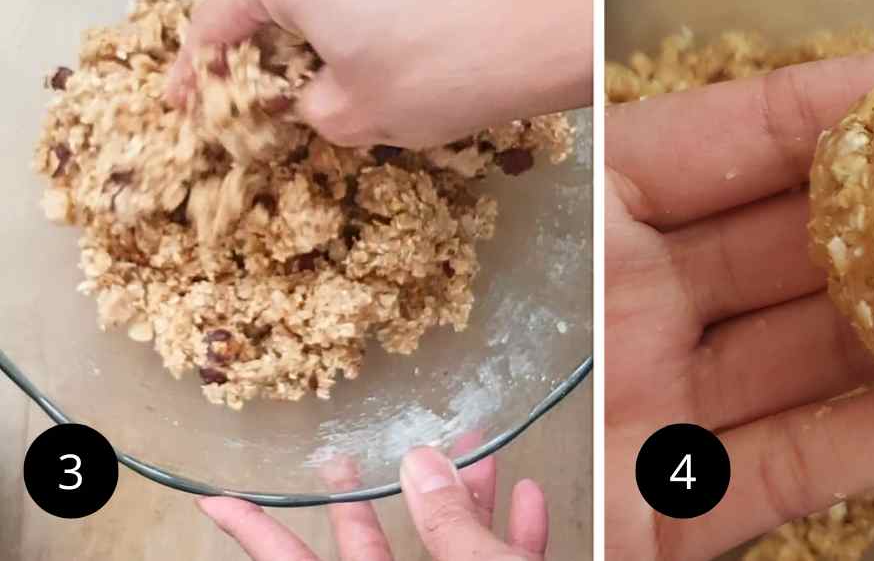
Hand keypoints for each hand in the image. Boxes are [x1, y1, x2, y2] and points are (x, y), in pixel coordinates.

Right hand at [168, 0, 591, 147]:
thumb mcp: (357, 114)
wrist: (555, 18)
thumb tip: (302, 95)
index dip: (197, 70)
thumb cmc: (448, 70)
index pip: (217, 20)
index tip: (184, 100)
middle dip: (266, 32)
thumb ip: (302, 107)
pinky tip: (397, 8)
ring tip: (347, 44)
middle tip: (275, 82)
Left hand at [199, 446, 548, 560]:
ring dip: (463, 506)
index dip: (256, 534)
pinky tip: (527, 500)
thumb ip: (449, 526)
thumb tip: (421, 466)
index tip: (217, 502)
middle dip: (365, 504)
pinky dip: (513, 541)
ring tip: (469, 452)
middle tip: (344, 460)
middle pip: (369, 560)